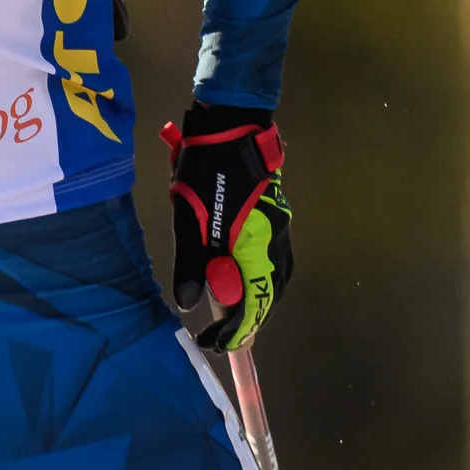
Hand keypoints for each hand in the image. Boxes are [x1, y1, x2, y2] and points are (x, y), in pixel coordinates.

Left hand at [160, 104, 291, 352]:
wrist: (232, 126)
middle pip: (270, 294)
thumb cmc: (206, 169)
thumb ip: (191, 263)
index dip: (234, 329)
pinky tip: (244, 282)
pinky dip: (262, 280)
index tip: (214, 343)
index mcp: (254, 244)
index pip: (251, 301)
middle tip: (224, 338)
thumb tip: (190, 302)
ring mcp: (281, 229)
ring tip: (235, 317)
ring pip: (277, 279)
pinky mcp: (277, 219)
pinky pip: (276, 262)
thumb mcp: (188, 217)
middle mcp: (276, 241)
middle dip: (249, 321)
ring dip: (258, 301)